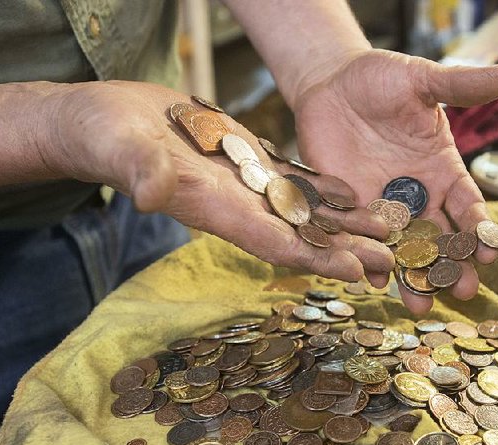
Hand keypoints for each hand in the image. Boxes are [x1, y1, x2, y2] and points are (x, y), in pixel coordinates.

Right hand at [42, 80, 393, 281]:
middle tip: (394, 260)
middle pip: (302, 234)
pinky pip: (293, 181)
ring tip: (389, 229)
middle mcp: (236, 205)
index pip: (273, 241)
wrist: (104, 120)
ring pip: (304, 211)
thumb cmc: (103, 136)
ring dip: (345, 224)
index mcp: (213, 209)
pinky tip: (353, 195)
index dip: (315, 257)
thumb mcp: (121, 148)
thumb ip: (142, 171)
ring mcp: (243, 186)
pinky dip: (324, 190)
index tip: (356, 272)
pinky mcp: (245, 163)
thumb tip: (155, 194)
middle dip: (347, 249)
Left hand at [293, 50, 497, 312]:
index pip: (468, 206)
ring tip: (421, 306)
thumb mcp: (420, 80)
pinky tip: (373, 282)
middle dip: (453, 266)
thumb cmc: (381, 80)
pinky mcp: (349, 211)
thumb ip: (458, 85)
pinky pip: (360, 242)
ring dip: (413, 277)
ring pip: (403, 249)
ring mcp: (383, 208)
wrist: (330, 86)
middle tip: (465, 293)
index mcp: (443, 171)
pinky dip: (366, 261)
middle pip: (441, 239)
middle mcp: (417, 196)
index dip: (480, 228)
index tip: (492, 250)